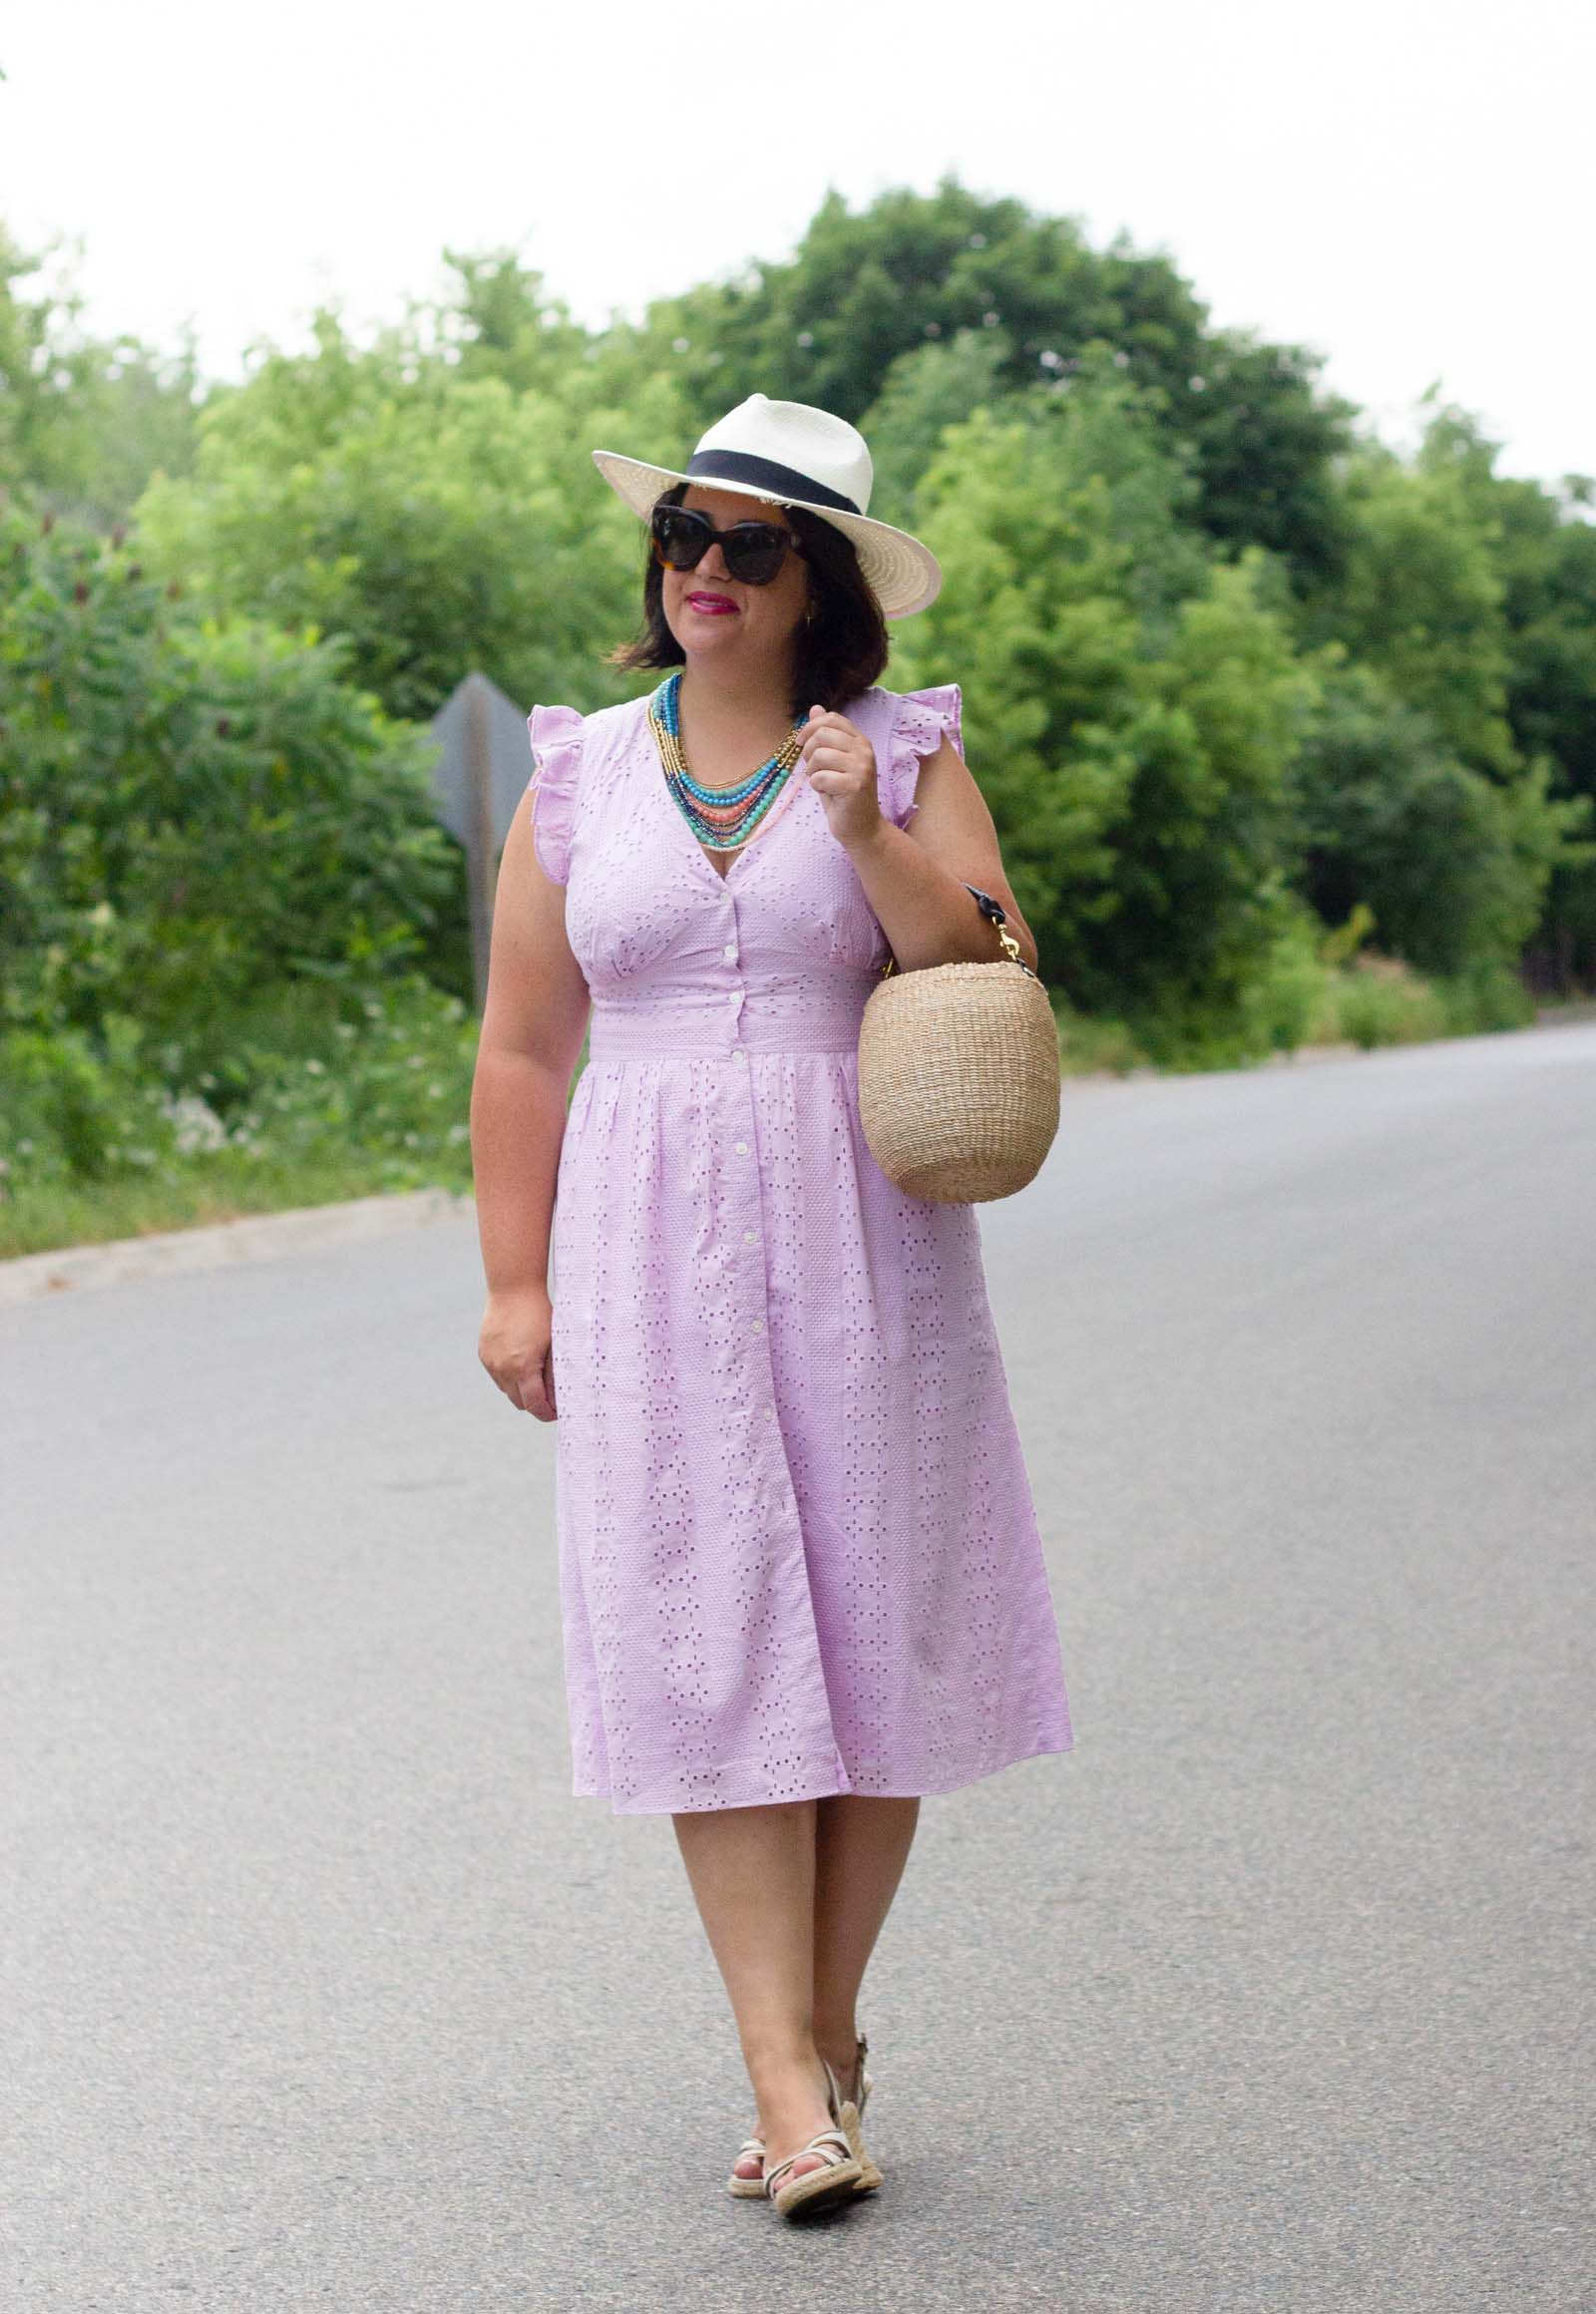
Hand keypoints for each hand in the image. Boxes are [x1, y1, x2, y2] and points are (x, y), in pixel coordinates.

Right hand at [479, 1284, 557, 1420]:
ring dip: (521, 1390)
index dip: (547, 1413)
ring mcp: (490, 1362)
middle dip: (535, 1403)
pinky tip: (522, 1361)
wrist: (513, 1289)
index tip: (557, 1412)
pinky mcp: (484, 1354)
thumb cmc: (539, 1314)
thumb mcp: (554, 1344)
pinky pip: (498, 1375)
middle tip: (550, 1397)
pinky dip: (510, 1376)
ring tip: (537, 1376)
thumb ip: (555, 1374)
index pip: (534, 1405)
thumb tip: (559, 1398)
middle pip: (519, 1403)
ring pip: (507, 1390)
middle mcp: (502, 1369)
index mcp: (522, 1368)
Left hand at [798, 703, 883, 854]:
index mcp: (860, 741)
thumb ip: (826, 736)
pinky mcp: (855, 785)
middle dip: (808, 752)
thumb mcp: (833, 761)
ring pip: (819, 756)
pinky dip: (817, 787)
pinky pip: (820, 778)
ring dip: (812, 772)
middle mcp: (864, 750)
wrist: (861, 827)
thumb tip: (815, 708)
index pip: (832, 719)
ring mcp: (862, 767)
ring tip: (822, 782)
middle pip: (822, 734)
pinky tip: (828, 794)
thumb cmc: (843, 794)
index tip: (800, 743)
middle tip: (812, 769)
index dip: (810, 728)